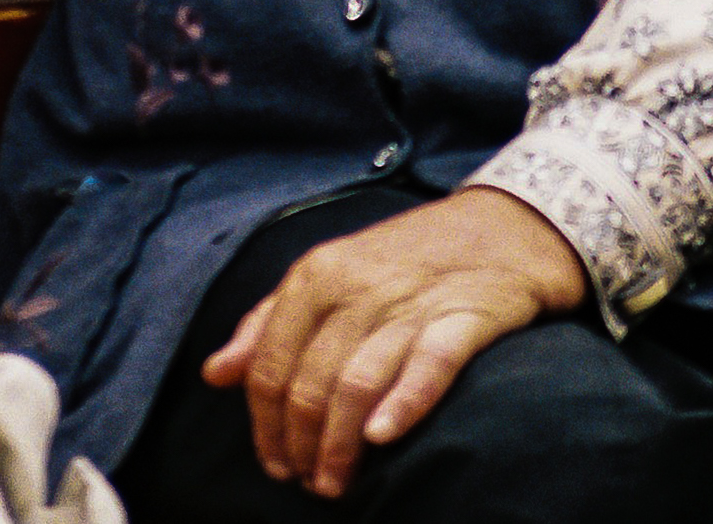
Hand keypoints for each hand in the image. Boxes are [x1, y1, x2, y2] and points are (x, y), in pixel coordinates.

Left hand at [202, 187, 586, 499]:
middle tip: (306, 482)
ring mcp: (407, 303)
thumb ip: (267, 323)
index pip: (269, 362)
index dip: (264, 423)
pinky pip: (427, 365)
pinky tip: (381, 437)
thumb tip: (214, 373)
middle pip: (308, 381)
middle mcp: (354, 288)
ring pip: (356, 381)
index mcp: (313, 276)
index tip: (273, 461)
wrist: (497, 229)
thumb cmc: (399, 262)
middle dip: (301, 443)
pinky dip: (402, 403)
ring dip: (339, 444)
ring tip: (335, 482)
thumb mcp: (324, 277)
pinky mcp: (462, 319)